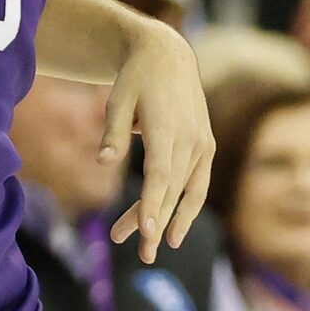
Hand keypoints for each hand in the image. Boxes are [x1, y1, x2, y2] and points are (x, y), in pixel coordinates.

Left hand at [103, 21, 214, 261]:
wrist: (169, 56)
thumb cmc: (136, 78)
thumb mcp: (118, 98)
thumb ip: (113, 132)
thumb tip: (102, 162)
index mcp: (166, 128)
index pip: (159, 175)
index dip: (151, 205)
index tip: (145, 232)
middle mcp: (190, 139)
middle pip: (170, 191)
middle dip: (154, 224)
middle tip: (142, 254)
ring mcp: (202, 144)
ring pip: (186, 192)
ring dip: (170, 221)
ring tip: (153, 249)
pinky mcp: (207, 146)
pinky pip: (199, 184)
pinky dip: (189, 207)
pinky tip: (174, 229)